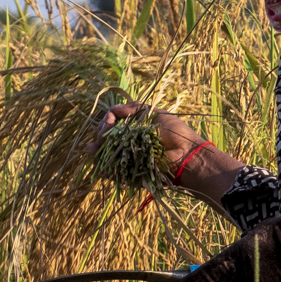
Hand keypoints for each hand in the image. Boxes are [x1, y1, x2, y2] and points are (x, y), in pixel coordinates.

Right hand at [89, 102, 247, 210]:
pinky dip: (102, 162)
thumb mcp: (155, 114)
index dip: (108, 119)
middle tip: (103, 132)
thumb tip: (112, 110)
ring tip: (93, 146)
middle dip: (101, 133)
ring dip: (97, 147)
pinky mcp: (131, 171)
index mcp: (138, 126)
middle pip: (108, 136)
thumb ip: (133, 110)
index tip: (109, 120)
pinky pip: (112, 168)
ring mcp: (131, 156)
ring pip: (107, 152)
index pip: (115, 120)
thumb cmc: (176, 134)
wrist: (187, 157)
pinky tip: (94, 152)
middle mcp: (132, 140)